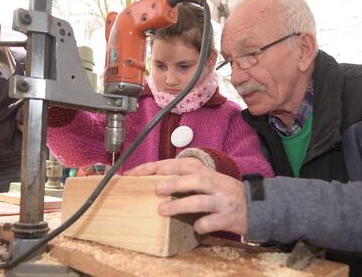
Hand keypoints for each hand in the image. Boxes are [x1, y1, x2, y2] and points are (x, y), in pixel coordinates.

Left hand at [127, 158, 247, 234]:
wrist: (256, 206)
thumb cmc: (223, 192)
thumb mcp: (207, 178)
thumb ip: (186, 177)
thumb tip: (154, 179)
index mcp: (205, 172)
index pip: (179, 164)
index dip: (157, 167)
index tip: (136, 173)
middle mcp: (214, 183)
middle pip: (193, 179)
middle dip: (173, 182)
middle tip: (156, 188)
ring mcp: (221, 200)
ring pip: (200, 200)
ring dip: (180, 205)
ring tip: (162, 210)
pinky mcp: (228, 217)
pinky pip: (211, 221)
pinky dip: (201, 225)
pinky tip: (196, 227)